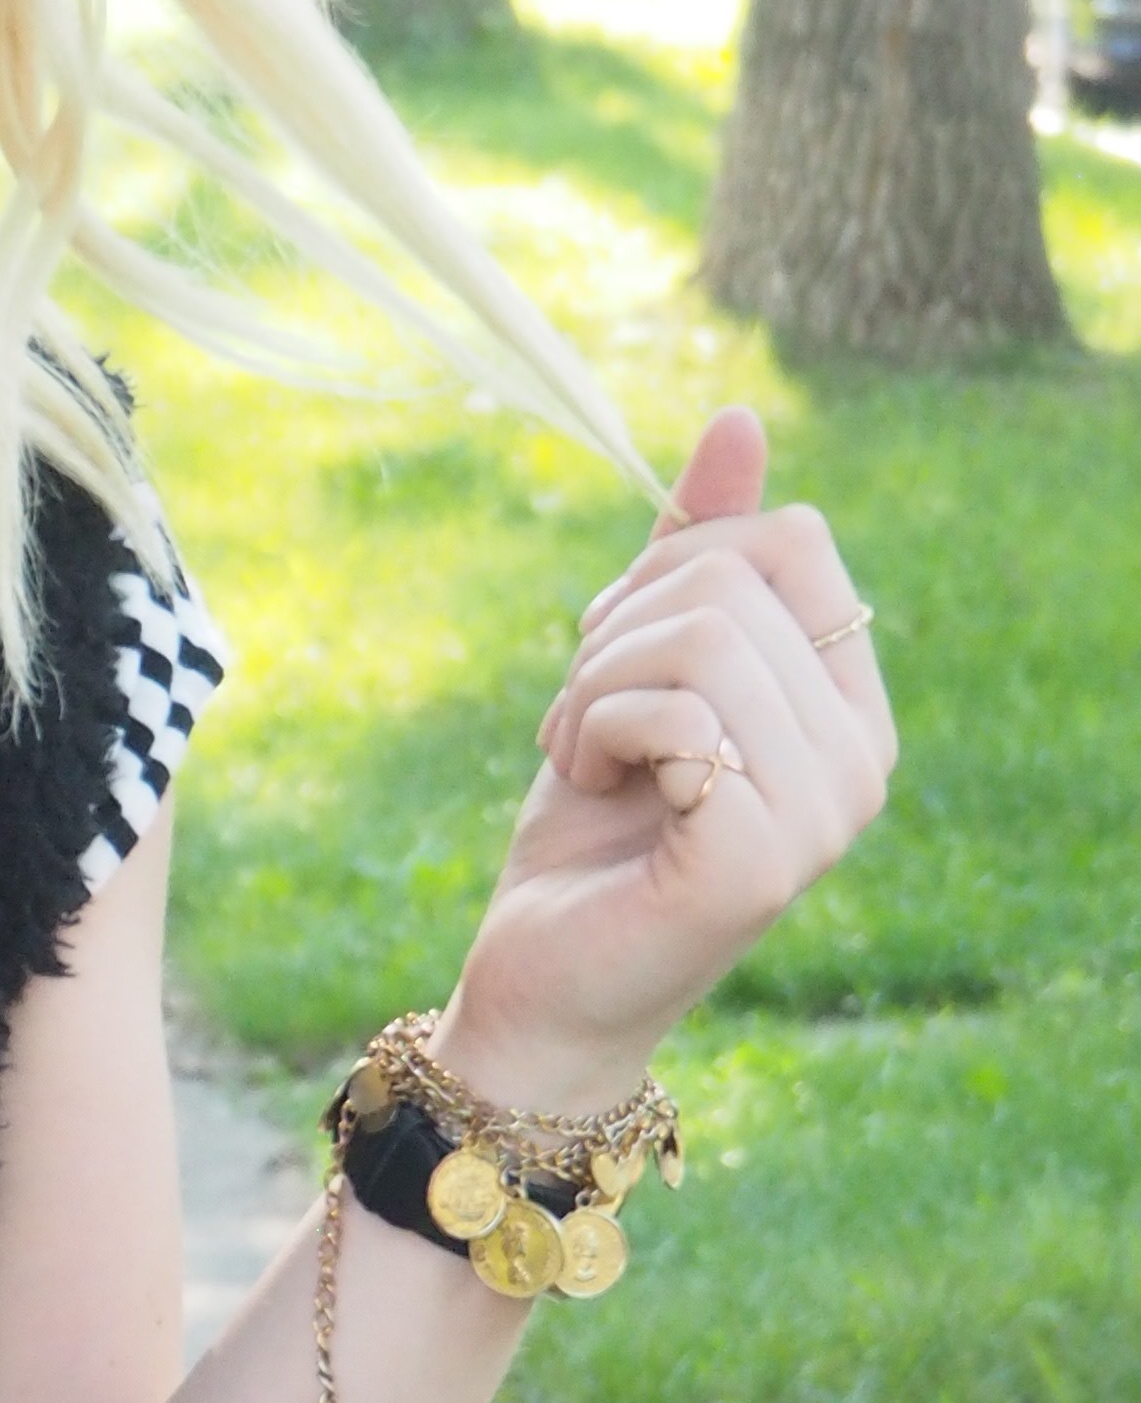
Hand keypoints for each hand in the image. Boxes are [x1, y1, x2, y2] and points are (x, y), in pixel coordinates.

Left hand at [437, 407, 896, 1110]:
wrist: (540, 983)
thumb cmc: (589, 831)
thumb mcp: (630, 666)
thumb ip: (688, 555)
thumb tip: (739, 419)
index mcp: (848, 706)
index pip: (792, 537)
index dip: (671, 573)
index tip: (618, 660)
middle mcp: (863, 758)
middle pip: (732, 576)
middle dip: (616, 634)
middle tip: (588, 725)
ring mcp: (825, 813)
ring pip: (699, 634)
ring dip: (595, 686)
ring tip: (588, 758)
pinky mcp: (763, 857)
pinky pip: (674, 712)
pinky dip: (595, 733)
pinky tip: (590, 791)